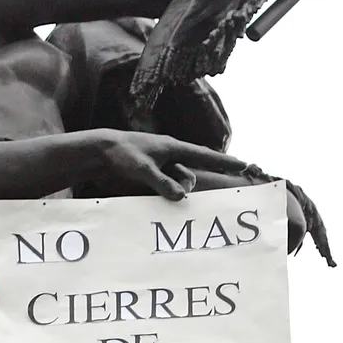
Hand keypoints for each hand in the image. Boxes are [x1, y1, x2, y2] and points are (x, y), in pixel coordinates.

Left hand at [96, 130, 246, 200]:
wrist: (99, 151)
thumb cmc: (122, 154)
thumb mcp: (143, 169)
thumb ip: (163, 183)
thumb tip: (182, 196)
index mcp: (172, 147)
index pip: (204, 155)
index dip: (224, 161)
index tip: (243, 164)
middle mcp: (169, 155)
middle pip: (188, 175)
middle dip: (186, 186)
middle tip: (175, 193)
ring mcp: (160, 164)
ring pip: (177, 182)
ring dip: (172, 190)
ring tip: (153, 189)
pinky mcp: (150, 172)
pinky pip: (165, 185)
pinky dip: (163, 191)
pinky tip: (152, 193)